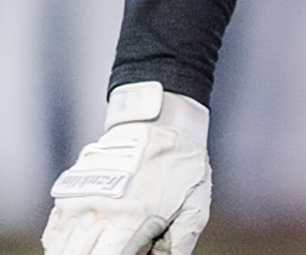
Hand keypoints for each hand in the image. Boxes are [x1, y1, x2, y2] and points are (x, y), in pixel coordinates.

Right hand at [42, 82, 212, 254]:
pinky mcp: (68, 192)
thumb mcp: (194, 206)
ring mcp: (79, 200)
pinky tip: (82, 243)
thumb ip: (178, 243)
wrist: (158, 122)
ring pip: (60, 248)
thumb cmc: (182, 166)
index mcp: (131, 219)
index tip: (132, 253)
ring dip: (76, 252)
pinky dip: (62, 245)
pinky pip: (53, 233)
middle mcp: (98, 212)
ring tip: (103, 243)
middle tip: (118, 246)